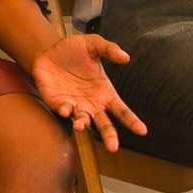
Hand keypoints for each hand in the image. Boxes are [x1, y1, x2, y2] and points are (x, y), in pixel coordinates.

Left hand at [28, 34, 145, 149]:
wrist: (49, 50)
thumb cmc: (75, 50)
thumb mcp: (93, 44)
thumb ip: (109, 49)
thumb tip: (126, 57)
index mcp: (105, 92)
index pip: (121, 110)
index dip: (132, 120)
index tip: (143, 131)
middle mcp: (92, 103)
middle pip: (104, 124)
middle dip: (109, 136)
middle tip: (113, 148)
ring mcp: (75, 105)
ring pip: (82, 121)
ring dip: (82, 125)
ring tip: (81, 126)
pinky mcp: (58, 103)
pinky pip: (64, 111)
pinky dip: (66, 112)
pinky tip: (67, 109)